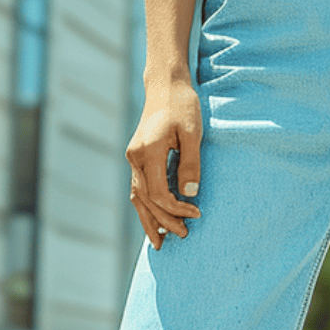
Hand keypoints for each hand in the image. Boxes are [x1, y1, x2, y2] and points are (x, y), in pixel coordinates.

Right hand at [126, 75, 202, 249]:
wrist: (166, 86)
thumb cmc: (183, 106)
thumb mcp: (193, 133)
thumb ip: (191, 164)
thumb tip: (190, 195)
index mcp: (148, 151)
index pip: (159, 193)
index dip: (177, 208)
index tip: (197, 213)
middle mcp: (135, 157)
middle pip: (146, 200)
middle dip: (163, 221)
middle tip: (184, 235)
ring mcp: (133, 158)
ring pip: (137, 197)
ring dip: (148, 220)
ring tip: (160, 242)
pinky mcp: (136, 157)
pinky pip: (138, 188)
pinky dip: (145, 206)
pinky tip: (153, 220)